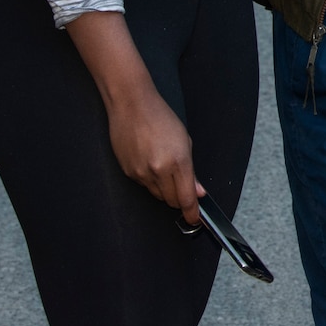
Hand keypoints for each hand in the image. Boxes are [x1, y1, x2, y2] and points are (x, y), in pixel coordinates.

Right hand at [106, 84, 205, 225]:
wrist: (132, 106)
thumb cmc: (161, 118)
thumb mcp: (185, 141)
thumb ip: (191, 171)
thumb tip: (198, 192)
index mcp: (178, 162)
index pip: (186, 198)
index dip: (192, 212)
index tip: (195, 219)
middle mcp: (158, 171)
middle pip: (171, 200)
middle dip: (179, 199)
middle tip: (183, 188)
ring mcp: (141, 173)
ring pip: (157, 195)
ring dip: (165, 190)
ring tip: (165, 167)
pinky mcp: (128, 173)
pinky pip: (144, 186)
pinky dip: (151, 181)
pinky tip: (151, 163)